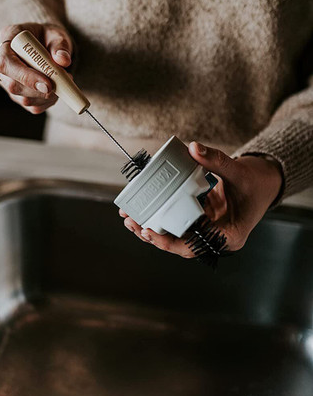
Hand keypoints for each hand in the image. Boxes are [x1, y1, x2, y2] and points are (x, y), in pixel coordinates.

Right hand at [0, 22, 72, 113]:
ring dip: (47, 95)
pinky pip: (32, 106)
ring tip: (64, 82)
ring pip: (23, 98)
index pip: (6, 62)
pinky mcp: (16, 94)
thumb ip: (60, 45)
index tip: (48, 84)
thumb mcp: (57, 34)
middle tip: (64, 83)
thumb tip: (63, 60)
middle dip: (40, 90)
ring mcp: (5, 80)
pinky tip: (58, 90)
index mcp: (7, 38)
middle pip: (12, 85)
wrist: (48, 44)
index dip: (25, 76)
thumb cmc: (50, 36)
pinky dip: (49, 101)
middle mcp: (0, 60)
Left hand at [119, 141, 282, 258]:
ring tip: (130, 217)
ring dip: (152, 227)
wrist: (265, 182)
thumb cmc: (256, 183)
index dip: (170, 243)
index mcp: (228, 235)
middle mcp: (214, 236)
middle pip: (179, 243)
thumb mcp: (239, 172)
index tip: (151, 232)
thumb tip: (193, 148)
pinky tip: (144, 207)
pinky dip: (162, 214)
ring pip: (176, 233)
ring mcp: (207, 228)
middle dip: (153, 235)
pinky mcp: (200, 218)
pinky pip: (178, 219)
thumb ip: (217, 161)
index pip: (194, 247)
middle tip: (132, 222)